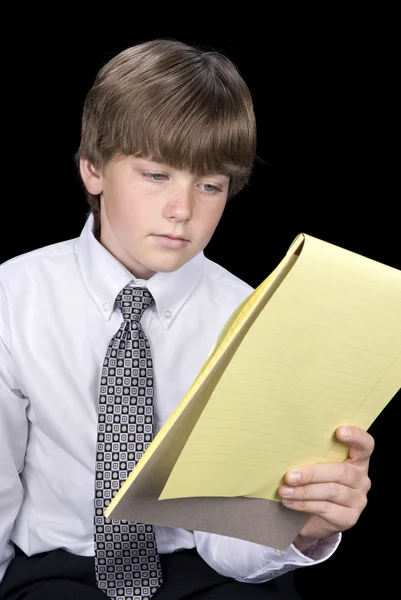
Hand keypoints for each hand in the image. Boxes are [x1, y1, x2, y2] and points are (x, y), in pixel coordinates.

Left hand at [277, 426, 373, 548]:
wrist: (314, 518)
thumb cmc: (314, 484)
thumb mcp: (317, 466)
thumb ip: (314, 456)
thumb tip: (288, 447)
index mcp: (357, 460)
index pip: (365, 445)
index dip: (356, 436)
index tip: (338, 431)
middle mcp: (362, 479)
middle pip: (341, 471)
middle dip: (312, 473)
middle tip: (289, 476)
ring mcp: (358, 500)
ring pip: (331, 491)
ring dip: (304, 491)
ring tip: (284, 490)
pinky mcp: (349, 518)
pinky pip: (326, 508)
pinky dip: (304, 504)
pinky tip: (289, 502)